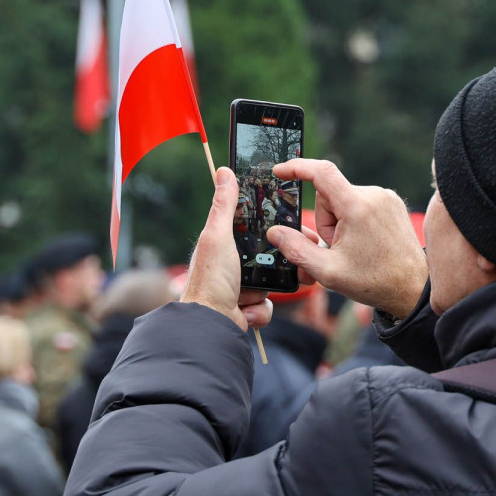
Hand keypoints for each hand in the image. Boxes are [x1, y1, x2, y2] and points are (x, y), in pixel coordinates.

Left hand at [181, 167, 272, 330]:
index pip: (251, 230)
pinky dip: (258, 311)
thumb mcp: (218, 236)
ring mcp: (239, 288)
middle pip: (266, 257)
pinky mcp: (246, 309)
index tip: (284, 228)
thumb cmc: (210, 279)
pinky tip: (243, 312)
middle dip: (271, 265)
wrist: (210, 323)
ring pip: (270, 283)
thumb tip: (223, 171)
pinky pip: (267, 306)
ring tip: (246, 295)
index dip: (268, 229)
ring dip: (262, 293)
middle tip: (277, 264)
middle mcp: (230, 266)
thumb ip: (224, 206)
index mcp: (223, 245)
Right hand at [267, 159, 426, 318]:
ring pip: (343, 201)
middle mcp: (373, 195)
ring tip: (354, 249)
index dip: (296, 167)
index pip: (321, 172)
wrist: (413, 288)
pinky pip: (360, 204)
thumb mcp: (327, 271)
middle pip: (329, 196)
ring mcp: (385, 198)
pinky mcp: (392, 203)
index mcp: (357, 207)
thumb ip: (296, 250)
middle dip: (325, 222)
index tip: (280, 171)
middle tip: (337, 249)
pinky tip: (364, 243)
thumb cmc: (374, 281)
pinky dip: (354, 221)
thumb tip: (275, 233)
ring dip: (340, 223)